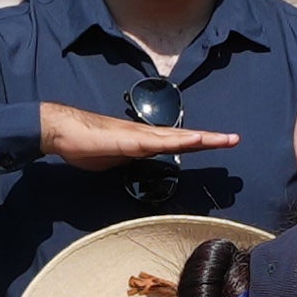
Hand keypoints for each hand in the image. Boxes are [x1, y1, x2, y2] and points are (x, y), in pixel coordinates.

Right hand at [34, 105, 229, 173]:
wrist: (60, 130)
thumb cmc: (86, 144)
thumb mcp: (117, 158)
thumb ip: (133, 160)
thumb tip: (143, 166)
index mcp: (144, 141)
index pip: (178, 142)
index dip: (200, 143)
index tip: (222, 143)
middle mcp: (145, 135)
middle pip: (183, 137)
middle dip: (210, 139)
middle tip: (235, 139)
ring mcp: (136, 135)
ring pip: (174, 137)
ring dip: (199, 138)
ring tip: (222, 139)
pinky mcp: (126, 140)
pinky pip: (154, 142)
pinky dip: (174, 141)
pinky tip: (190, 140)